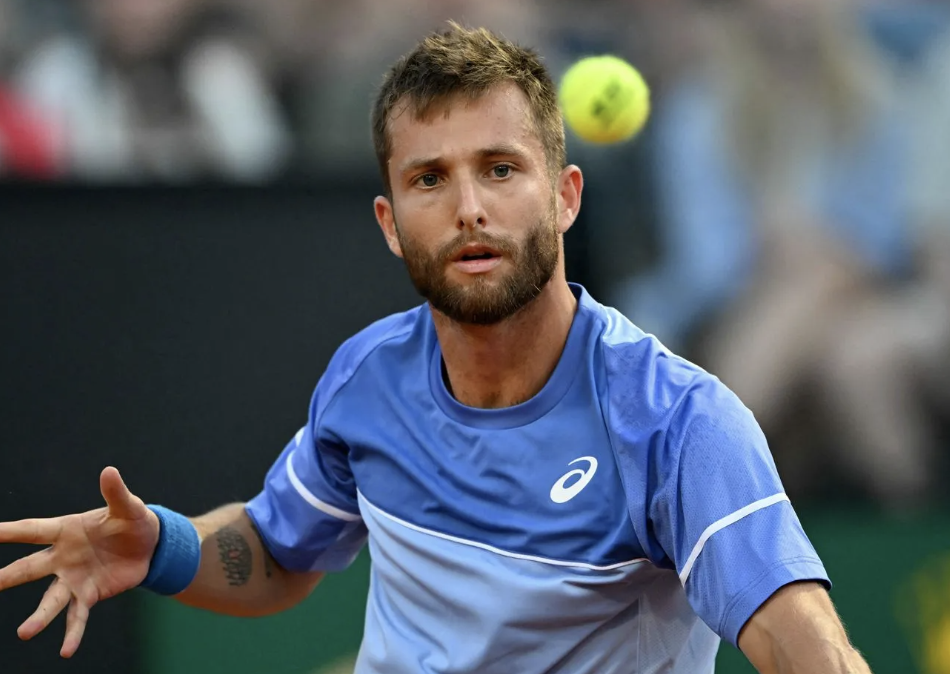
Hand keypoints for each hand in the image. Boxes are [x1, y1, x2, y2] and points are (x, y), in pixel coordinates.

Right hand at [0, 467, 159, 657]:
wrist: (150, 545)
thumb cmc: (133, 521)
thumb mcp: (129, 507)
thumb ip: (116, 493)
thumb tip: (110, 471)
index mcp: (66, 530)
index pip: (32, 530)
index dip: (7, 531)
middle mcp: (62, 557)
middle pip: (30, 568)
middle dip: (7, 577)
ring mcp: (73, 579)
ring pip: (51, 600)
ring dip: (39, 617)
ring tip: (24, 634)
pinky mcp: (89, 595)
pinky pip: (78, 617)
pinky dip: (73, 634)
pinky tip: (67, 651)